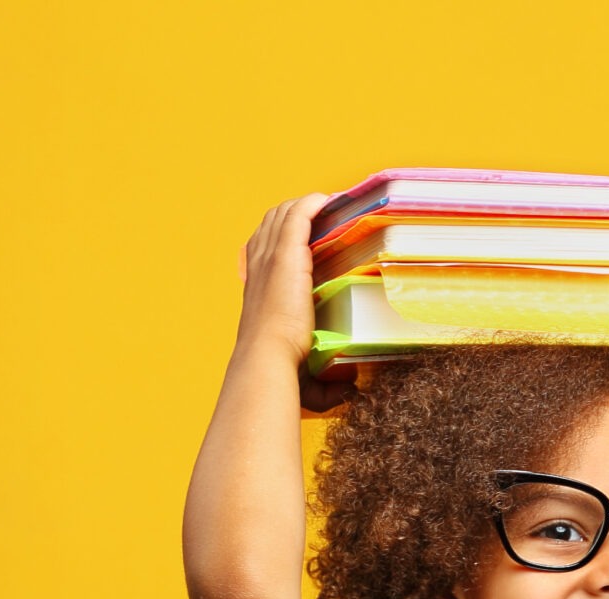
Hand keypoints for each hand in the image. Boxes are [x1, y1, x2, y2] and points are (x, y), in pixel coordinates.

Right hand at [233, 194, 356, 410]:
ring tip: (329, 203)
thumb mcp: (304, 377)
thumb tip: (351, 389)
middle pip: (271, 224)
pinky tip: (330, 199)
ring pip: (283, 215)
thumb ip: (329, 386)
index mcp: (258, 290)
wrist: (269, 360)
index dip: (279, 238)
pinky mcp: (286, 253)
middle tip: (324, 214)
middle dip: (294, 214)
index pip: (262, 251)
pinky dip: (313, 203)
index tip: (303, 237)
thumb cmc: (280, 373)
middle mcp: (259, 268)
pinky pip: (298, 215)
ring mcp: (271, 258)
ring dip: (305, 205)